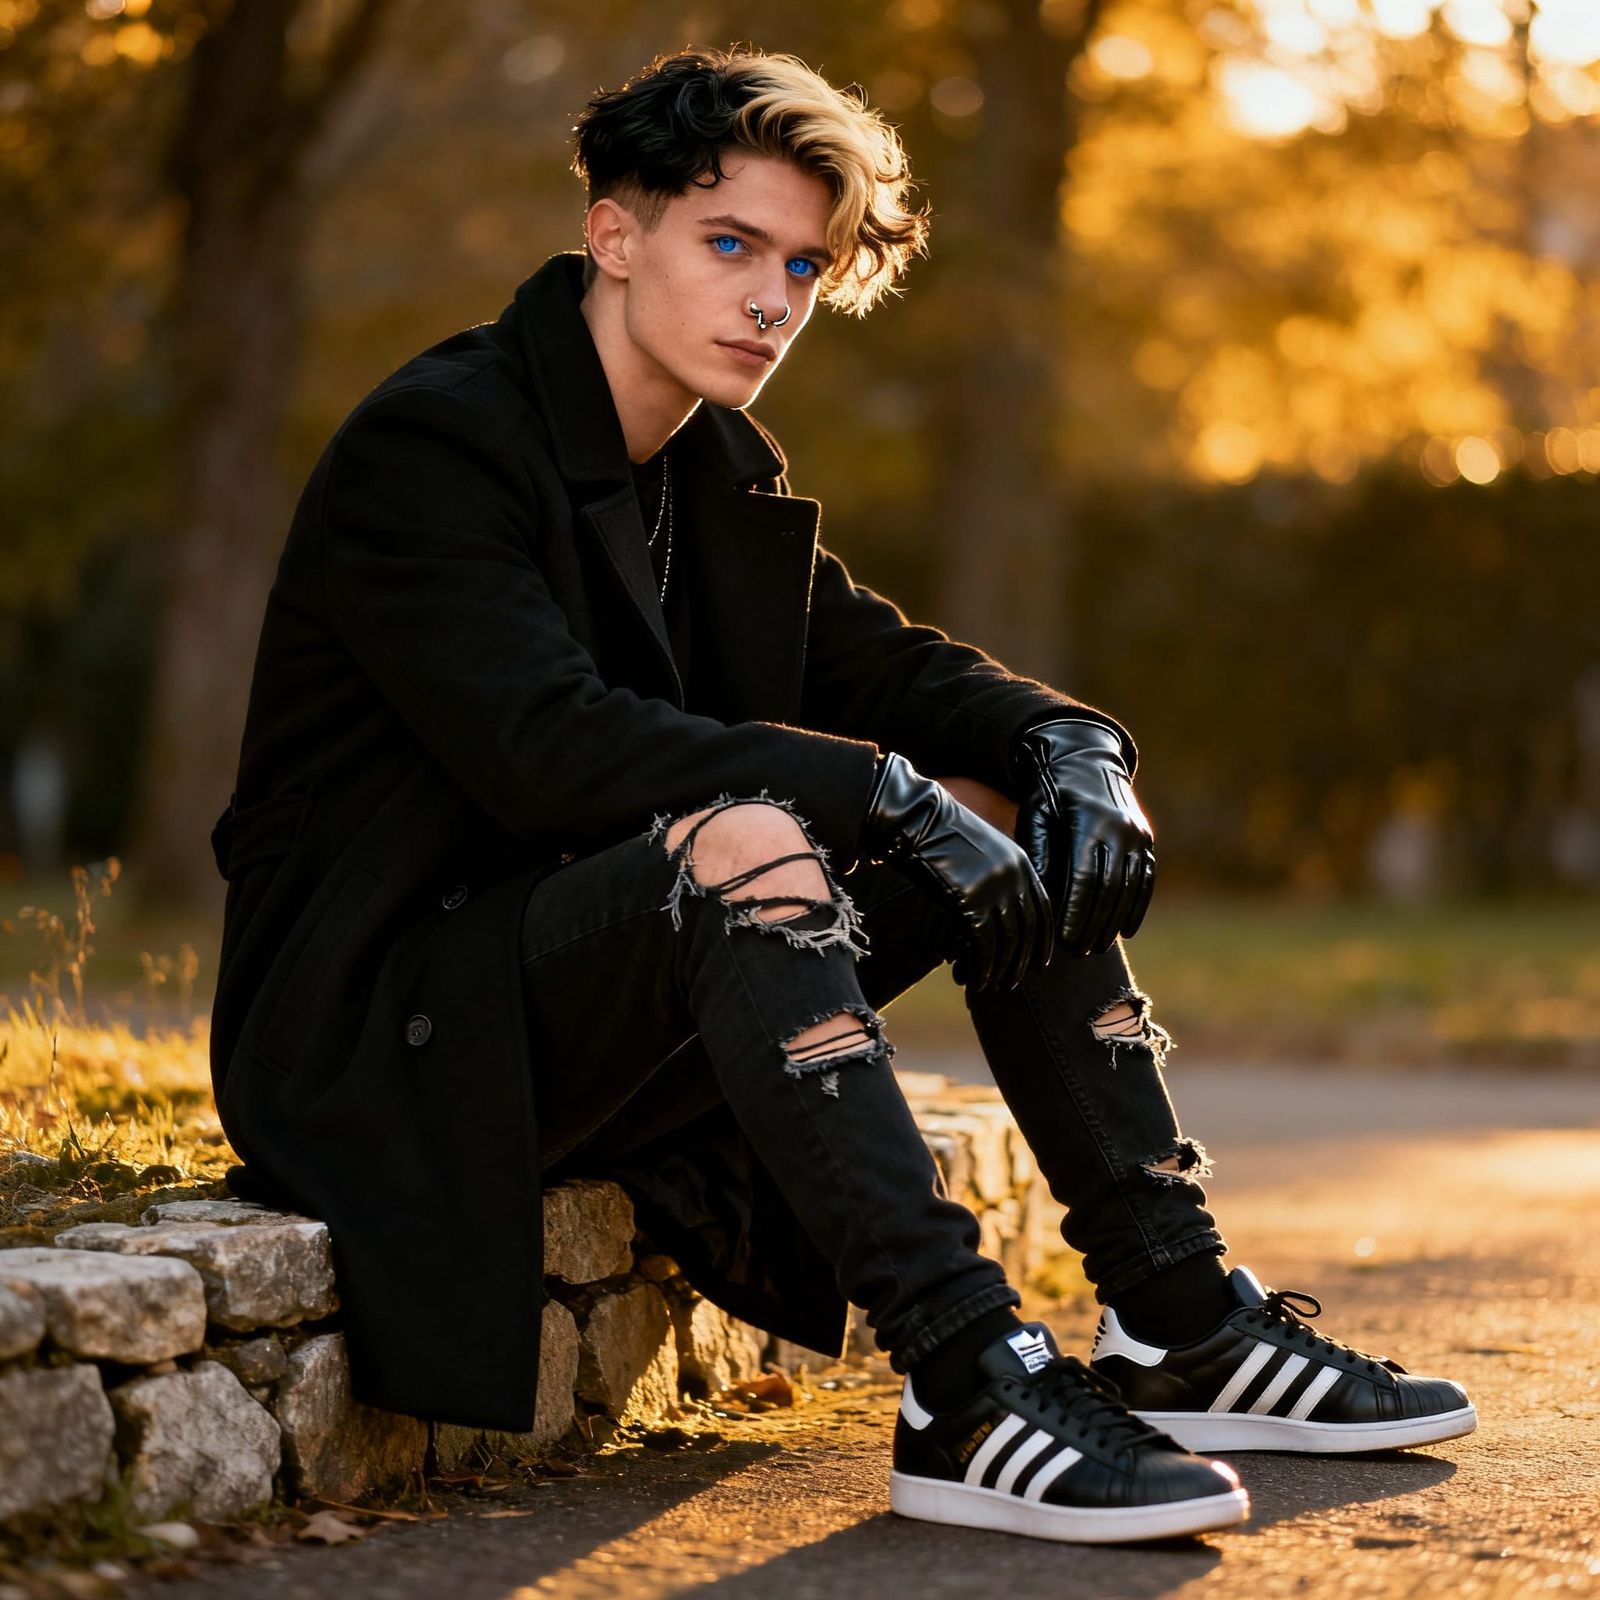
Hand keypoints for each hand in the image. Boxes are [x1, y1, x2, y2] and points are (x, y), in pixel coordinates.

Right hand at [860, 752, 1051, 990]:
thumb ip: (997, 876)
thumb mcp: (981, 851)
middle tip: (1011, 982)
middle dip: (1021, 961)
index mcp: (1022, 862)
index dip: (1042, 942)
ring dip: (1000, 969)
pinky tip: (973, 979)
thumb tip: (998, 915)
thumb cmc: (940, 835)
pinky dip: (980, 967)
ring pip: (1007, 942)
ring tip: (991, 986)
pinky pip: (983, 945)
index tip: (1038, 964)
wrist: (915, 820)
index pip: (1043, 911)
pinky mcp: (970, 901)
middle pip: (1027, 930)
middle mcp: (1014, 876)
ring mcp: (994, 888)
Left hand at [1011, 718, 1155, 956]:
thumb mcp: (1036, 815)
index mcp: (1089, 823)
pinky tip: (1126, 931)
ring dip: (1114, 922)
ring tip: (1096, 947)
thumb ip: (1039, 853)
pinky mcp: (1147, 839)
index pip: (1085, 878)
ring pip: (1130, 887)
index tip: (1064, 938)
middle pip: (1110, 888)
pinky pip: (1146, 879)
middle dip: (1094, 923)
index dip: (1076, 912)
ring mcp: (1138, 834)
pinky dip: (1137, 907)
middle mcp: (1120, 829)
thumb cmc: (1050, 793)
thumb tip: (1039, 898)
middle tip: (1079, 951)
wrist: (1086, 760)